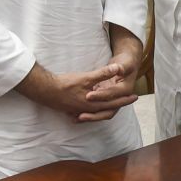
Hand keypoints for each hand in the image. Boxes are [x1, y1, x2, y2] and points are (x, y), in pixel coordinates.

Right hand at [15, 62, 137, 120]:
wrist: (44, 90)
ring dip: (108, 106)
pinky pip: (88, 111)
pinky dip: (95, 109)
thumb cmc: (65, 84)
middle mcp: (87, 110)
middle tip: (131, 99)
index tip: (135, 96)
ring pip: (98, 111)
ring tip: (116, 101)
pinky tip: (96, 106)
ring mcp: (79, 110)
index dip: (125, 99)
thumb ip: (102, 74)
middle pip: (107, 108)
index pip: (113, 102)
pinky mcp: (72, 109)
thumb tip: (117, 68)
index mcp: (93, 103)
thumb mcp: (86, 77)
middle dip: (120, 103)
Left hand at [81, 48, 140, 121]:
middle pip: (108, 110)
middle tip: (80, 116)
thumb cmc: (126, 64)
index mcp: (126, 89)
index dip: (100, 95)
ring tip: (76, 119)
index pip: (111, 94)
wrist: (128, 65)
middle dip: (94, 114)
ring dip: (91, 116)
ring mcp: (113, 100)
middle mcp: (120, 98)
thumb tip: (118, 68)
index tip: (88, 95)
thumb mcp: (124, 64)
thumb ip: (120, 67)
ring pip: (102, 112)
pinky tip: (76, 116)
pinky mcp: (106, 99)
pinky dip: (89, 113)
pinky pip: (98, 109)